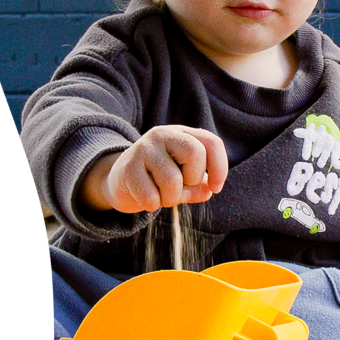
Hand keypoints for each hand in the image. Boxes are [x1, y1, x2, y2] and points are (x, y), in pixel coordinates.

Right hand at [80, 125, 227, 213]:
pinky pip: (151, 196)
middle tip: (180, 187)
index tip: (215, 188)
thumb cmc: (158, 179)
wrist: (119, 181)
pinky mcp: (128, 168)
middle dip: (192, 180)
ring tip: (161, 195)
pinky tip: (147, 199)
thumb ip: (198, 185)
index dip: (220, 168)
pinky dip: (153, 205)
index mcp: (182, 134)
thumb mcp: (183, 179)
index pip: (212, 142)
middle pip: (195, 154)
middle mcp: (163, 135)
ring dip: (171, 198)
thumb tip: (207, 190)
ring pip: (173, 180)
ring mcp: (143, 149)